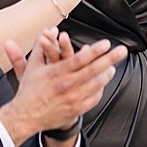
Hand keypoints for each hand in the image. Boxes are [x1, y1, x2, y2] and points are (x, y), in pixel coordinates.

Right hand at [0, 30, 125, 140]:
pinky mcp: (76, 109)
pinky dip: (100, 89)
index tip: (106, 43)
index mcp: (55, 73)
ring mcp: (72, 99)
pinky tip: (102, 83)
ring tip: (112, 67)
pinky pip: (94, 98)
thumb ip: (41, 47)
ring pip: (96, 85)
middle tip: (122, 51)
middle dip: (110, 59)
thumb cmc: (29, 90)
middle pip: (92, 71)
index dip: (94, 51)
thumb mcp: (32, 67)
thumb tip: (49, 29)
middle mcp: (65, 85)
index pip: (78, 60)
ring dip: (107, 74)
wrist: (24, 117)